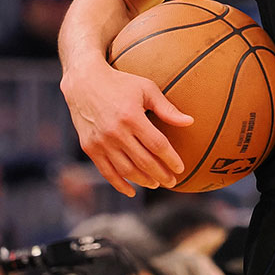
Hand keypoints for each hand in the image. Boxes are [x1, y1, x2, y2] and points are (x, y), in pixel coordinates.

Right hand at [61, 60, 192, 195]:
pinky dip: (120, 184)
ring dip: (143, 181)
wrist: (84, 82)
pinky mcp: (90, 148)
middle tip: (172, 181)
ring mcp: (101, 142)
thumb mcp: (146, 89)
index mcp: (131, 116)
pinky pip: (107, 172)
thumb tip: (190, 122)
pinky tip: (132, 191)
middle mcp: (115, 132)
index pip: (157, 145)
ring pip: (126, 170)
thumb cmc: (121, 84)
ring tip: (156, 183)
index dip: (171, 159)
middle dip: (161, 174)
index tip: (181, 168)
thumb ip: (167, 109)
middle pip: (144, 161)